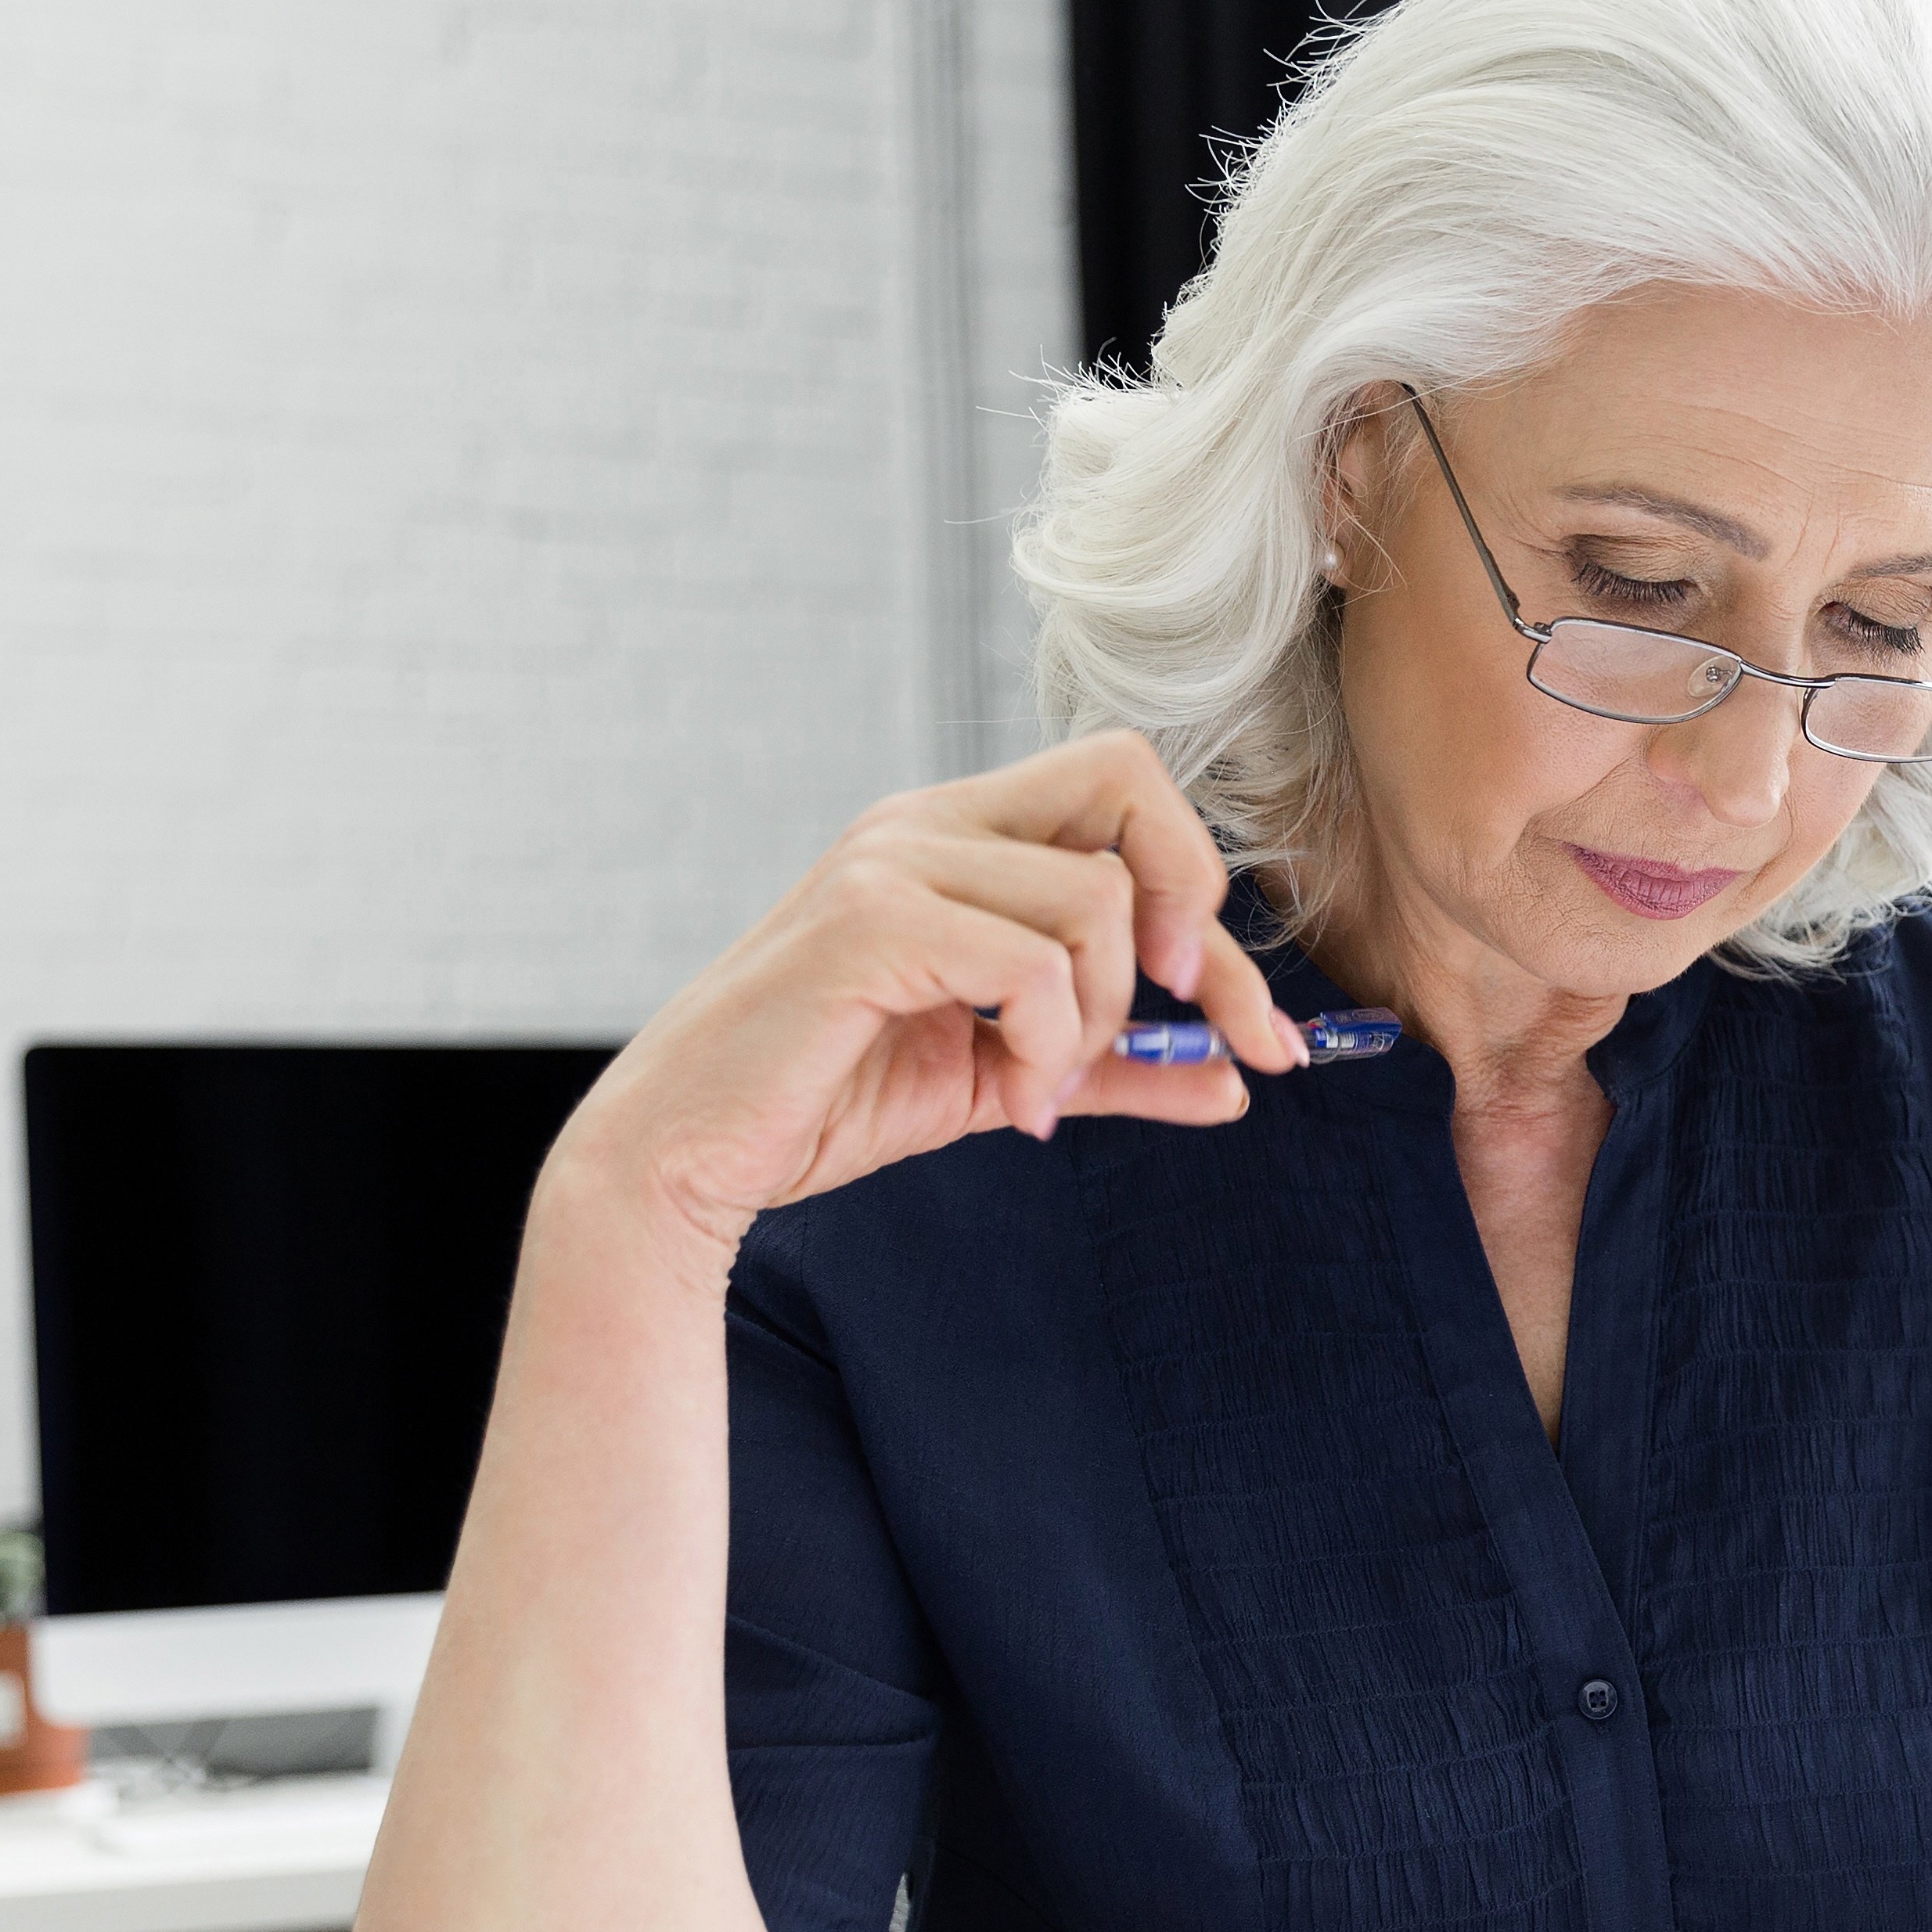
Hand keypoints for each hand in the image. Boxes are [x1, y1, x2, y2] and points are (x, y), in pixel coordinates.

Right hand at [551, 733, 1302, 1268]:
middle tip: (1175, 1010)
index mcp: (962, 834)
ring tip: (1042, 1088)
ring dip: (1099, 1018)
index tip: (1220, 998)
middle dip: (1191, 911)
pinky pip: (1030, 965)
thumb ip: (1119, 1068)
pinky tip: (1016, 1100)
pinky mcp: (868, 921)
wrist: (692, 1151)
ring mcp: (893, 861)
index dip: (1199, 880)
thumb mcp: (1011, 1079)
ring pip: (1093, 895)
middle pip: (1128, 780)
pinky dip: (1049, 1049)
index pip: (1124, 783)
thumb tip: (1238, 1081)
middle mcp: (927, 821)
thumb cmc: (833, 1098)